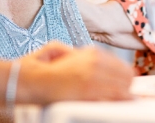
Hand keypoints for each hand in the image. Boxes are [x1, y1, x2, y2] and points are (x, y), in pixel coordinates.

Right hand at [18, 43, 132, 103]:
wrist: (27, 81)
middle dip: (126, 86)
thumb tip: (81, 58)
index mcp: (89, 53)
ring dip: (124, 95)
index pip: (120, 65)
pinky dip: (117, 102)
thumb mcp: (57, 50)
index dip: (123, 77)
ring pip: (123, 88)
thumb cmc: (39, 68)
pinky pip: (112, 98)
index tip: (124, 84)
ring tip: (121, 101)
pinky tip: (117, 104)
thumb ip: (73, 53)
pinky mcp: (87, 93)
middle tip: (123, 94)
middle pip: (126, 76)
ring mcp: (92, 78)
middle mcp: (94, 63)